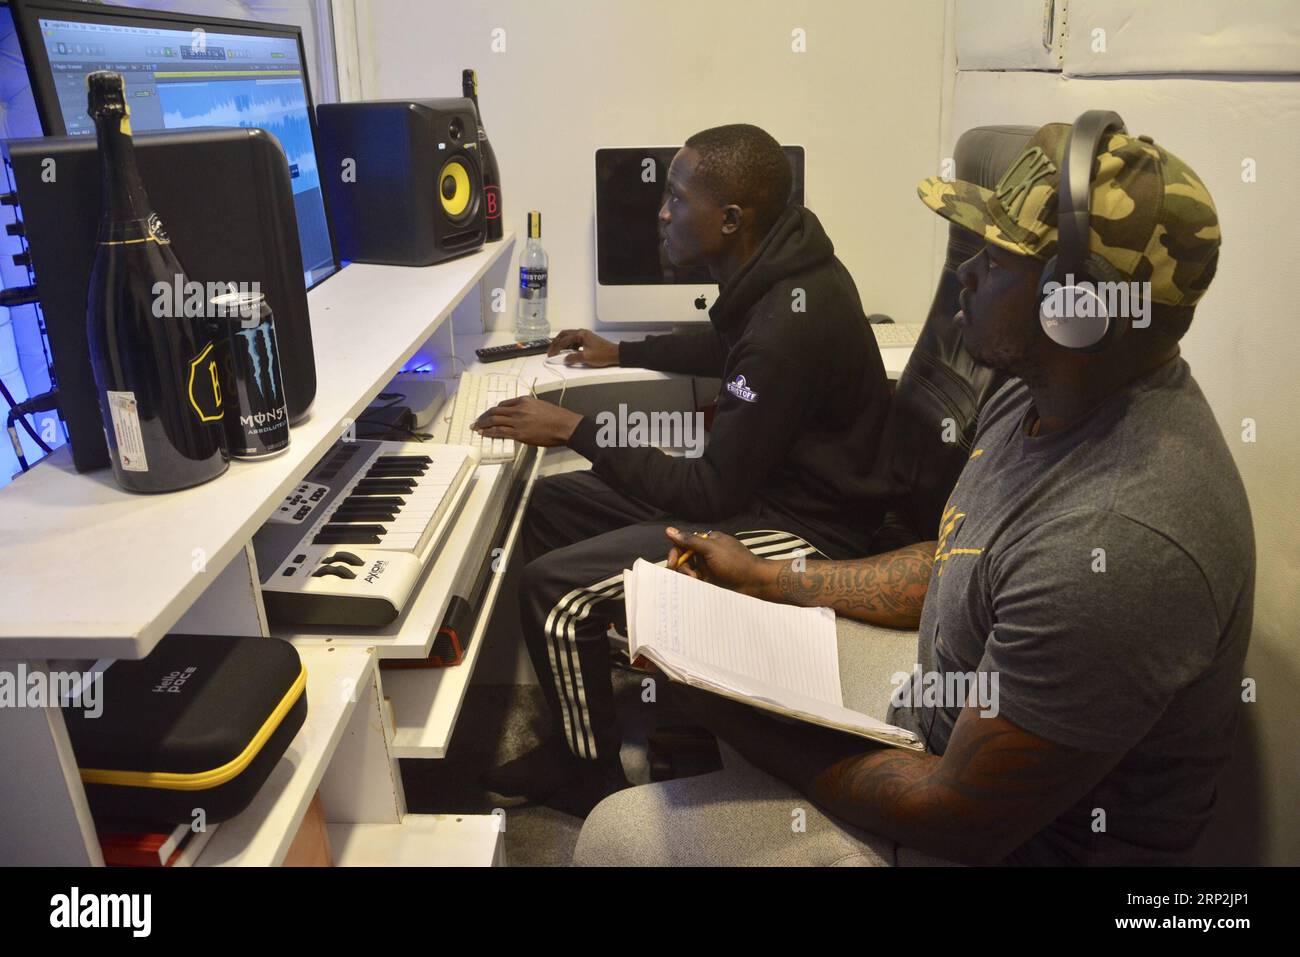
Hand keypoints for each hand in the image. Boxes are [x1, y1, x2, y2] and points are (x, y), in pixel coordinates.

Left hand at [471, 396, 582, 446]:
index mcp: (524, 400)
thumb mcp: (541, 406)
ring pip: (494, 421)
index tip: (489, 414)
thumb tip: (522, 416)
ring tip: (476, 428)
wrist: (564, 426)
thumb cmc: (557, 417)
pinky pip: (499, 432)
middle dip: (483, 416)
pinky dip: (489, 432)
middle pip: (495, 411)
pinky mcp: (518, 433)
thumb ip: (529, 409)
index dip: (493, 410)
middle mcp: (518, 409)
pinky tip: (483, 434)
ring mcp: (517, 421)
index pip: (503, 404)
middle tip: (477, 421)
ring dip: (482, 424)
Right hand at [547, 328, 618, 366]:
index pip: (563, 340)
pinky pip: (574, 341)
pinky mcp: (587, 340)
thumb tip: (565, 359)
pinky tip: (568, 352)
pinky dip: (569, 346)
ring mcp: (585, 336)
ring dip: (562, 344)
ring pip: (569, 337)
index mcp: (581, 334)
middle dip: (556, 343)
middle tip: (551, 351)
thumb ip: (573, 358)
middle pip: (564, 335)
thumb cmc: (604, 354)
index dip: (556, 348)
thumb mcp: (586, 357)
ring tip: (558, 352)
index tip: (551, 354)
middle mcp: (582, 333)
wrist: (615, 354)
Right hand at [664, 527, 778, 596]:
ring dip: (688, 576)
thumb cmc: (735, 562)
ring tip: (696, 581)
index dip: (676, 553)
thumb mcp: (711, 549)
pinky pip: (696, 582)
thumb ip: (690, 541)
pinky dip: (693, 584)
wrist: (754, 582)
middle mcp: (706, 554)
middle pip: (683, 558)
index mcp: (707, 541)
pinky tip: (697, 586)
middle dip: (682, 567)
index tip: (672, 563)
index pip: (684, 544)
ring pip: (688, 571)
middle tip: (688, 576)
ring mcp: (708, 568)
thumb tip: (669, 531)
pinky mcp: (710, 581)